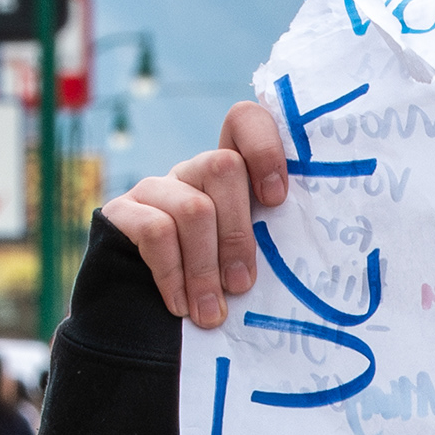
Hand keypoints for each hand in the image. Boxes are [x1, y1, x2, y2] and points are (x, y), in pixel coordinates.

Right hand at [103, 102, 291, 329]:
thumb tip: (312, 266)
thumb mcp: (244, 260)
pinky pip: (156, 232)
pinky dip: (174, 275)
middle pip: (223, 168)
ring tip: (211, 313)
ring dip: (206, 269)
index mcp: (231, 175)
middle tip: (241, 287)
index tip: (276, 199)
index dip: (264, 146)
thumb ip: (267, 245)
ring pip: (193, 209)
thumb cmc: (211, 288)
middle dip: (237, 236)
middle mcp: (192, 171)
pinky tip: (180, 306)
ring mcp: (155, 188)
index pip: (245, 121)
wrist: (136, 313)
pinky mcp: (122, 211)